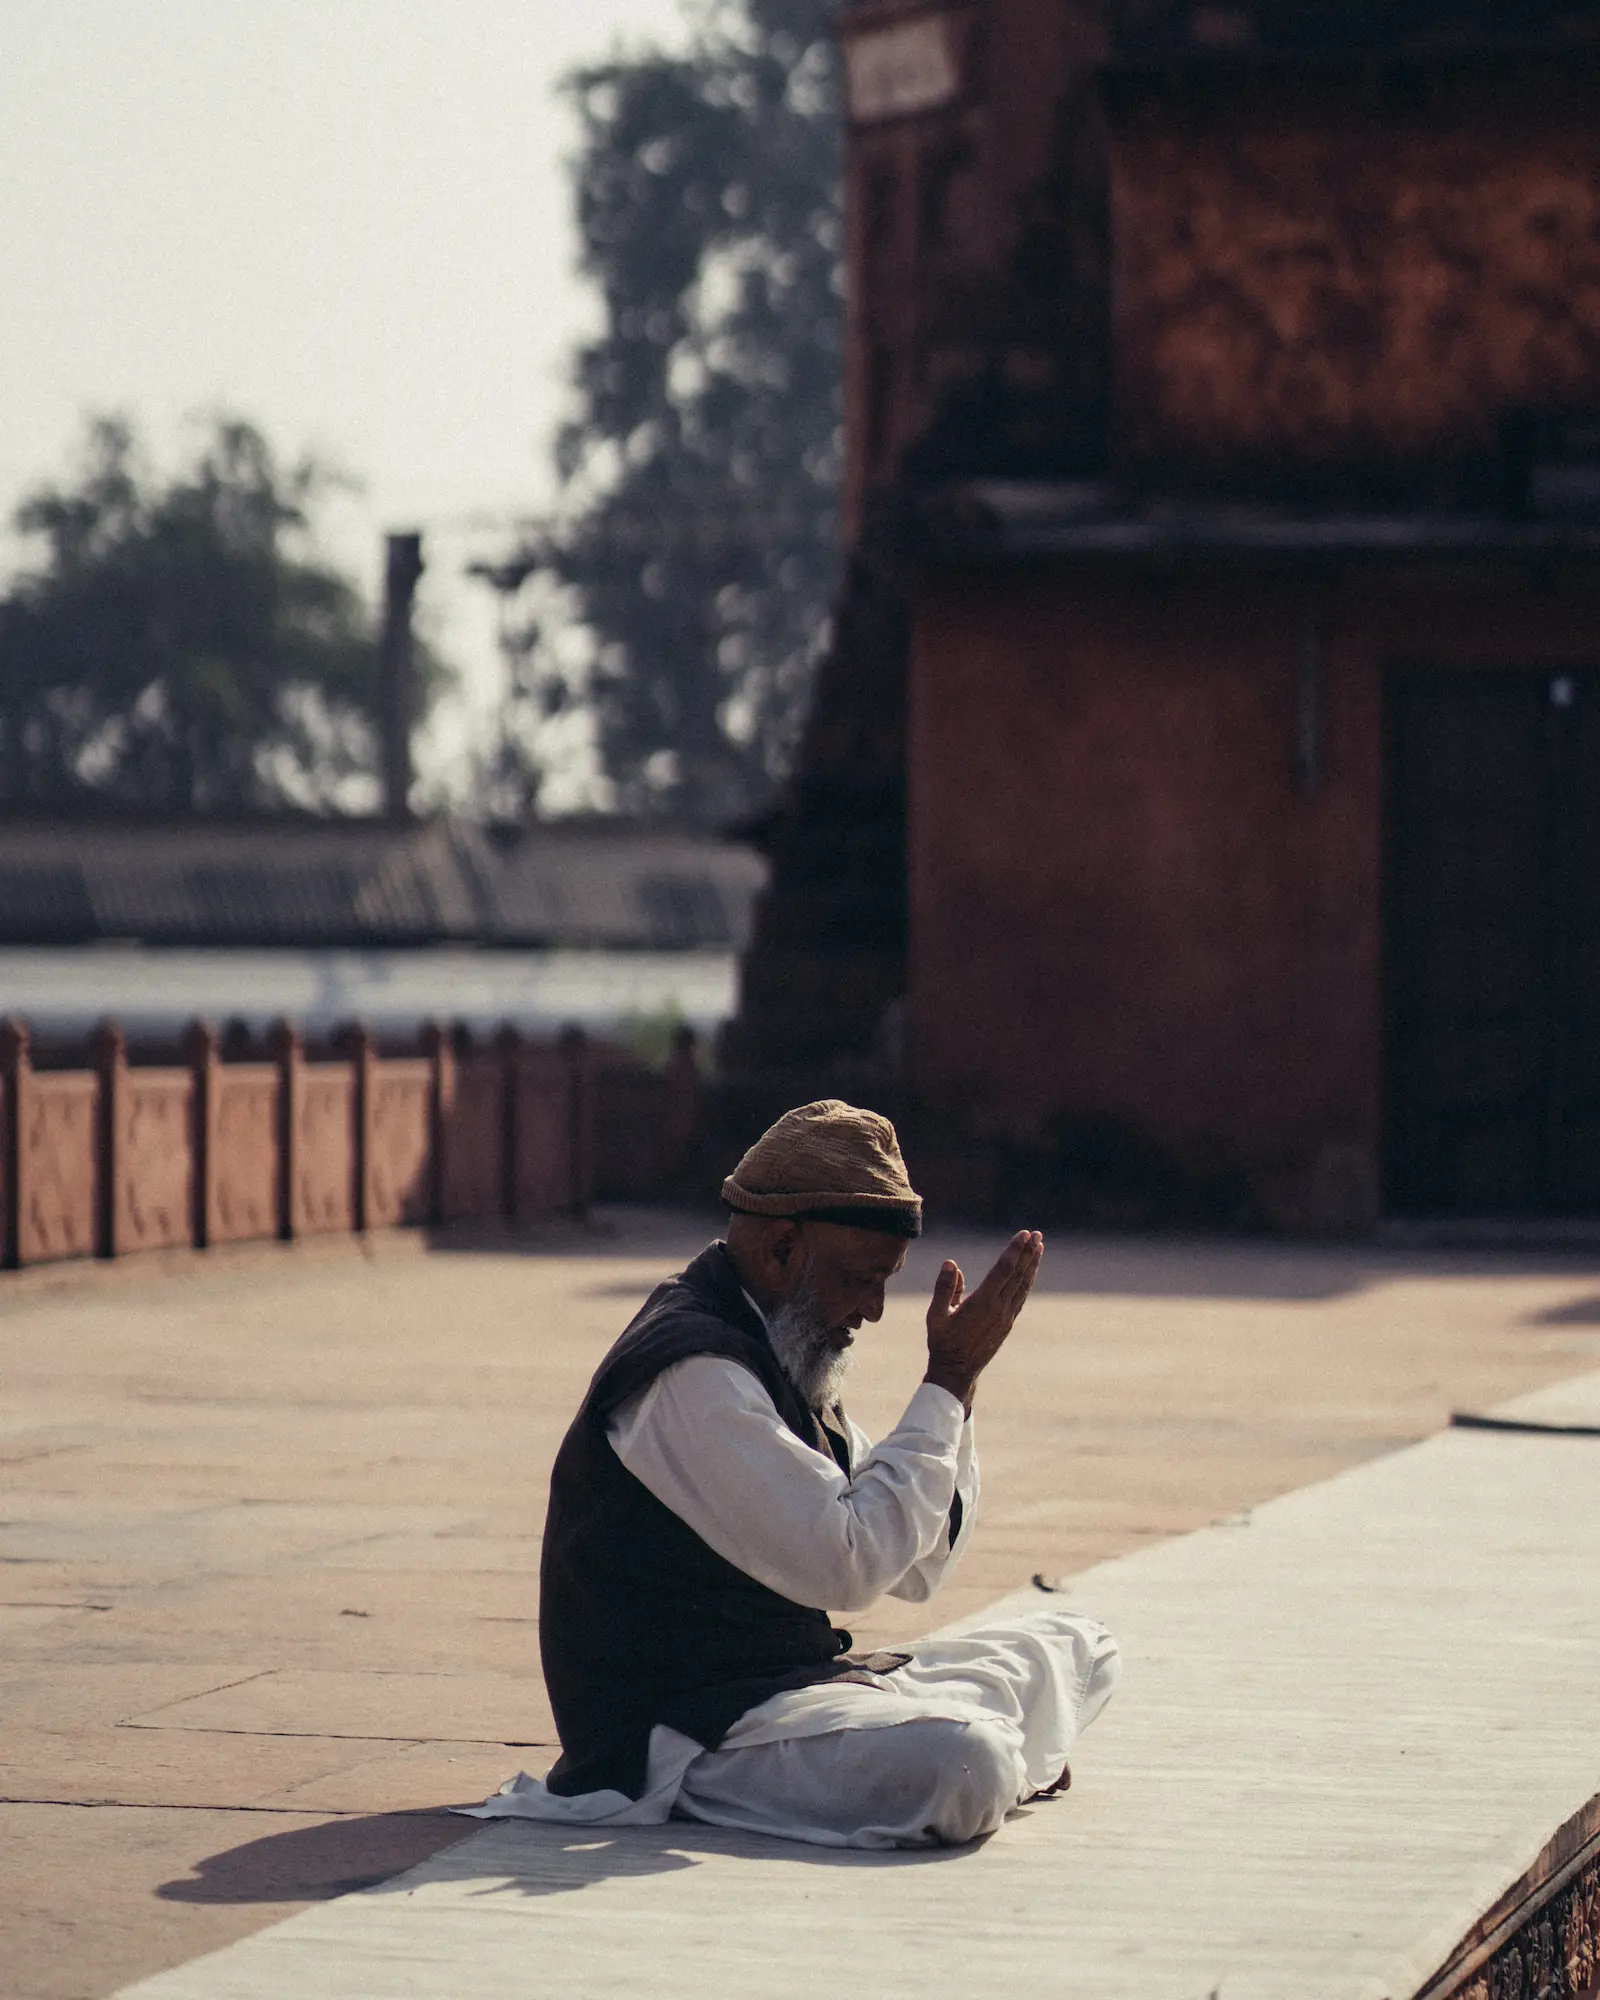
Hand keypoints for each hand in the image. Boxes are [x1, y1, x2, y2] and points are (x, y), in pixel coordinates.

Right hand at [923, 1231, 1042, 1412]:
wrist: (957, 1370)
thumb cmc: (943, 1342)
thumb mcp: (936, 1315)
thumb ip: (944, 1288)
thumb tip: (950, 1262)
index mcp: (982, 1302)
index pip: (1003, 1269)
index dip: (1014, 1250)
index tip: (1023, 1234)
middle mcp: (999, 1308)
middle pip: (1018, 1274)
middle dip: (1028, 1252)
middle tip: (1037, 1234)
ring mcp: (1006, 1316)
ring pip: (1023, 1285)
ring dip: (1032, 1265)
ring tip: (1039, 1247)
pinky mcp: (1008, 1323)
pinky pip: (1021, 1297)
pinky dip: (1027, 1281)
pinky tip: (1030, 1272)